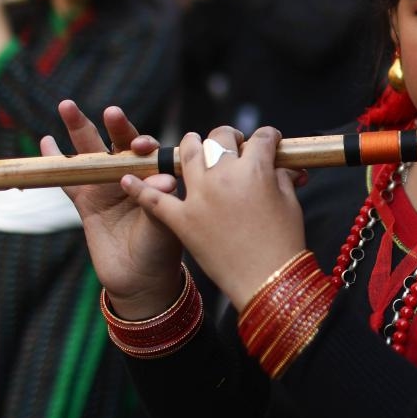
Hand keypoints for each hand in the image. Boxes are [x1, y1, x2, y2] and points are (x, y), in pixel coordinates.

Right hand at [40, 100, 183, 318]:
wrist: (140, 280)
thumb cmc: (162, 249)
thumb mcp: (164, 225)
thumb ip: (159, 201)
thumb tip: (165, 180)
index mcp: (156, 177)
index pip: (150, 153)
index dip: (144, 145)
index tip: (140, 145)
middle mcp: (132, 176)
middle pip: (120, 144)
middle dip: (115, 126)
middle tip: (111, 112)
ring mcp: (107, 187)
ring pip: (91, 154)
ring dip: (79, 131)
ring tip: (67, 106)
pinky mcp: (86, 202)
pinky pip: (69, 179)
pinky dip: (56, 161)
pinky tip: (46, 142)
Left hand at [120, 126, 307, 309]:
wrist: (267, 280)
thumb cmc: (284, 242)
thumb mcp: (290, 202)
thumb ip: (282, 176)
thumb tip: (279, 165)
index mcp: (255, 169)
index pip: (260, 138)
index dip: (268, 137)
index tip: (270, 141)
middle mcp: (223, 176)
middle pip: (219, 138)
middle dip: (228, 137)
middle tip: (232, 145)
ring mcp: (198, 196)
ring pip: (186, 154)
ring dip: (190, 145)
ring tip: (192, 145)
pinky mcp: (181, 220)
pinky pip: (153, 199)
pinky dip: (139, 189)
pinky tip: (126, 179)